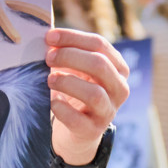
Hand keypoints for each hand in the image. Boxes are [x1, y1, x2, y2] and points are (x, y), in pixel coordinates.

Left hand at [44, 28, 130, 165]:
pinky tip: (53, 102)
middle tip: (48, 57)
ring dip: (67, 82)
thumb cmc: (76, 91)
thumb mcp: (78, 69)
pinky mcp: (93, 130)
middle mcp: (119, 88)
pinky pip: (78, 120)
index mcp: (118, 67)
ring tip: (49, 80)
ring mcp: (109, 111)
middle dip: (70, 57)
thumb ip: (68, 52)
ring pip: (93, 94)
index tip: (49, 36)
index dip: (73, 38)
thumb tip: (48, 38)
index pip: (99, 44)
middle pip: (99, 65)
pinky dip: (62, 109)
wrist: (78, 130)